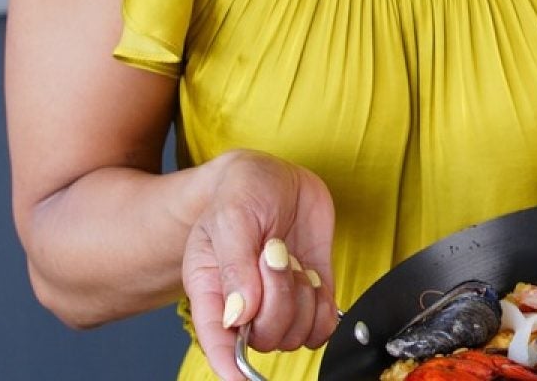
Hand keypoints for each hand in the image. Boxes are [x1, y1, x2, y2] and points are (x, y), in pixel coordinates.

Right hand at [183, 150, 339, 379]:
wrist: (273, 175)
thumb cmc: (240, 192)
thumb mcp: (231, 217)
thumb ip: (234, 266)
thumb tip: (238, 315)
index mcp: (211, 289)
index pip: (217, 341)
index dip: (229, 366)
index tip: (243, 377)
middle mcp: (244, 303)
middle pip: (266, 336)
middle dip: (279, 299)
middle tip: (274, 255)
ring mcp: (278, 301)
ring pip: (297, 334)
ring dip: (303, 298)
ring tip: (290, 260)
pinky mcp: (309, 293)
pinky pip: (323, 325)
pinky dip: (325, 305)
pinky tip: (312, 276)